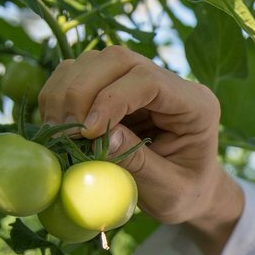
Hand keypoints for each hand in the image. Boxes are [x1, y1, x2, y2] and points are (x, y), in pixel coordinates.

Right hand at [37, 46, 238, 230]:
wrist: (189, 193)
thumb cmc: (186, 194)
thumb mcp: (169, 190)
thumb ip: (139, 163)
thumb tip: (101, 137)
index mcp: (196, 105)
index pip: (149, 80)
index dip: (111, 99)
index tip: (88, 132)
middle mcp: (170, 83)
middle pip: (117, 59)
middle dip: (82, 91)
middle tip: (66, 131)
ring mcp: (141, 80)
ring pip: (94, 61)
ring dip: (67, 92)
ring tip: (59, 130)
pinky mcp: (117, 87)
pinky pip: (80, 74)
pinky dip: (61, 95)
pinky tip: (59, 124)